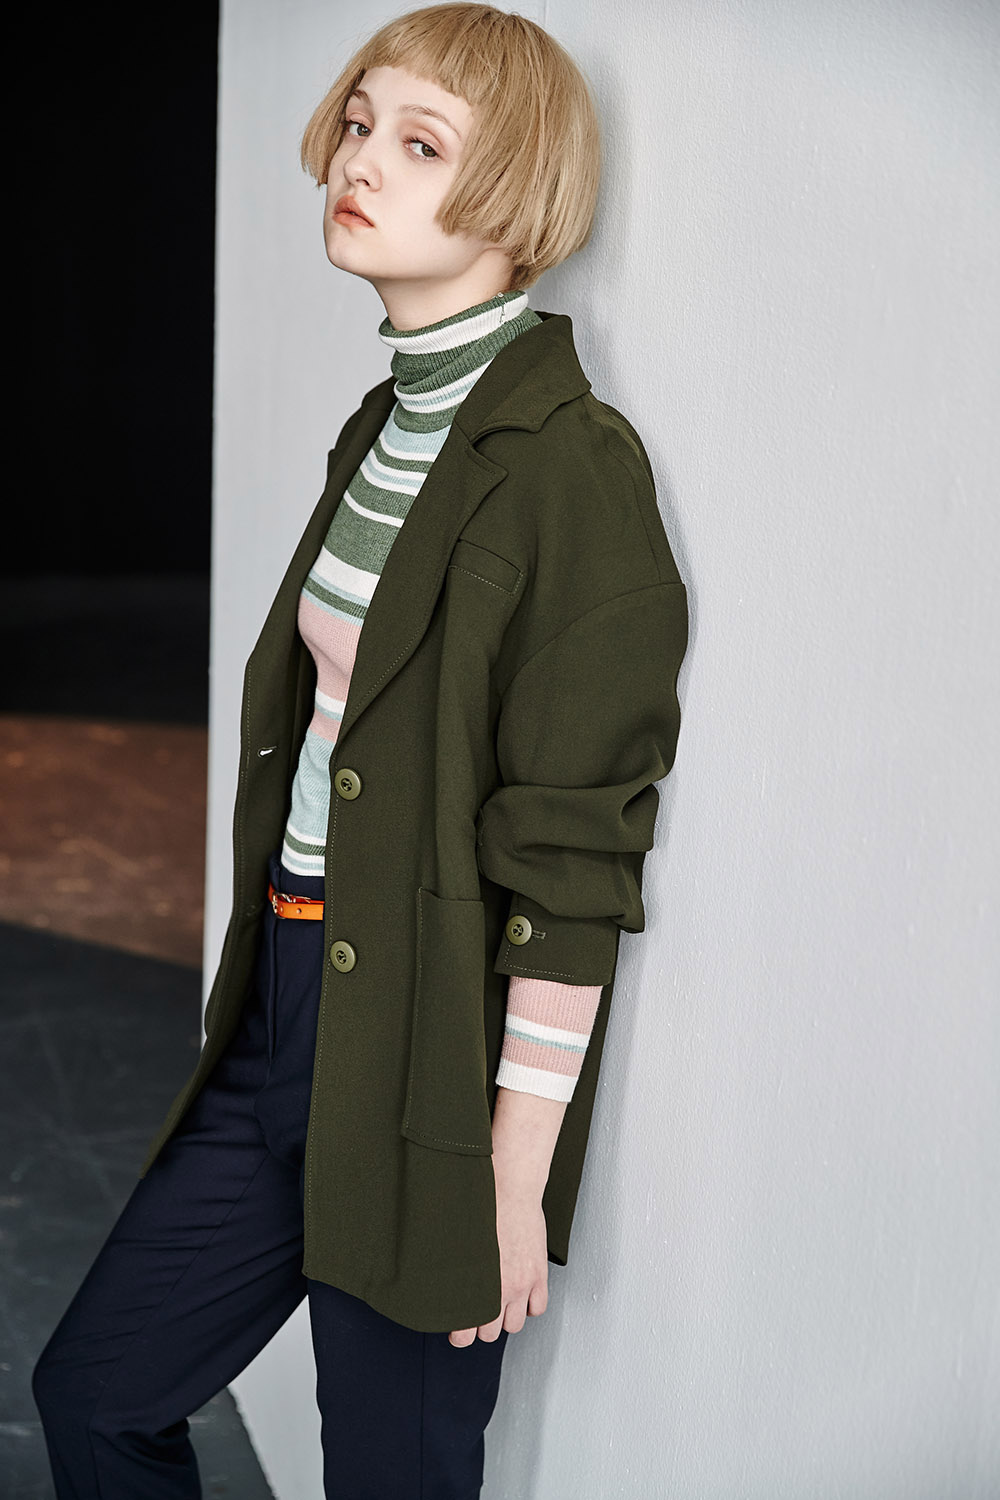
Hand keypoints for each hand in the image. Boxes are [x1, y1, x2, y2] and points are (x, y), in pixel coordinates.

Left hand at [448, 1181, 548, 1346]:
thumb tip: (437, 1286)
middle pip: (490, 1333)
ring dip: (506, 1318)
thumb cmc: (482, 1208)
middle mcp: (499, 1290)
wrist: (510, 1189)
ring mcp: (521, 1284)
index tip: (458, 1330)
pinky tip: (521, 1294)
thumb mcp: (457, 1242)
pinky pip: (538, 1307)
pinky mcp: (538, 1274)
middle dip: (483, 1327)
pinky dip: (530, 1305)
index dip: (461, 1335)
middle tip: (479, 1315)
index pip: (465, 1333)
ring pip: (514, 1325)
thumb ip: (453, 1270)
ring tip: (500, 1304)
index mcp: (473, 1285)